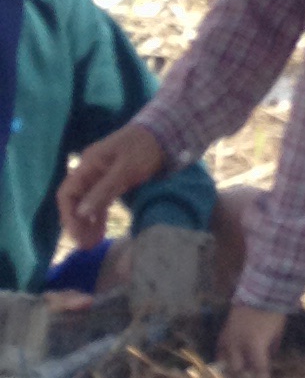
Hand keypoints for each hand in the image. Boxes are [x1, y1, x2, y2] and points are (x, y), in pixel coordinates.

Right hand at [59, 122, 165, 245]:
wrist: (164, 131)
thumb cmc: (144, 147)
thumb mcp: (125, 169)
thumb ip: (103, 190)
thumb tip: (80, 213)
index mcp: (88, 164)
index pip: (67, 193)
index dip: (68, 215)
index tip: (76, 234)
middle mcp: (90, 170)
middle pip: (75, 200)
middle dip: (77, 223)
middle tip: (85, 245)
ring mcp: (101, 176)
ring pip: (87, 204)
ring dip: (87, 223)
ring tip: (91, 244)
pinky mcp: (112, 181)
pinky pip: (99, 201)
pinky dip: (98, 217)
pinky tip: (99, 232)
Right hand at [216, 302, 286, 377]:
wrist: (260, 289)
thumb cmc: (273, 310)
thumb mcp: (278, 330)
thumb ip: (272, 346)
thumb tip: (269, 358)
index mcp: (255, 345)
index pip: (258, 368)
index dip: (262, 377)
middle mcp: (239, 344)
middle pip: (240, 369)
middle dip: (247, 373)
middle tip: (253, 374)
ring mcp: (230, 337)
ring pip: (227, 361)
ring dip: (235, 366)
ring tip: (241, 368)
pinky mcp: (224, 330)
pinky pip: (220, 348)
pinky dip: (224, 355)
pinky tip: (226, 360)